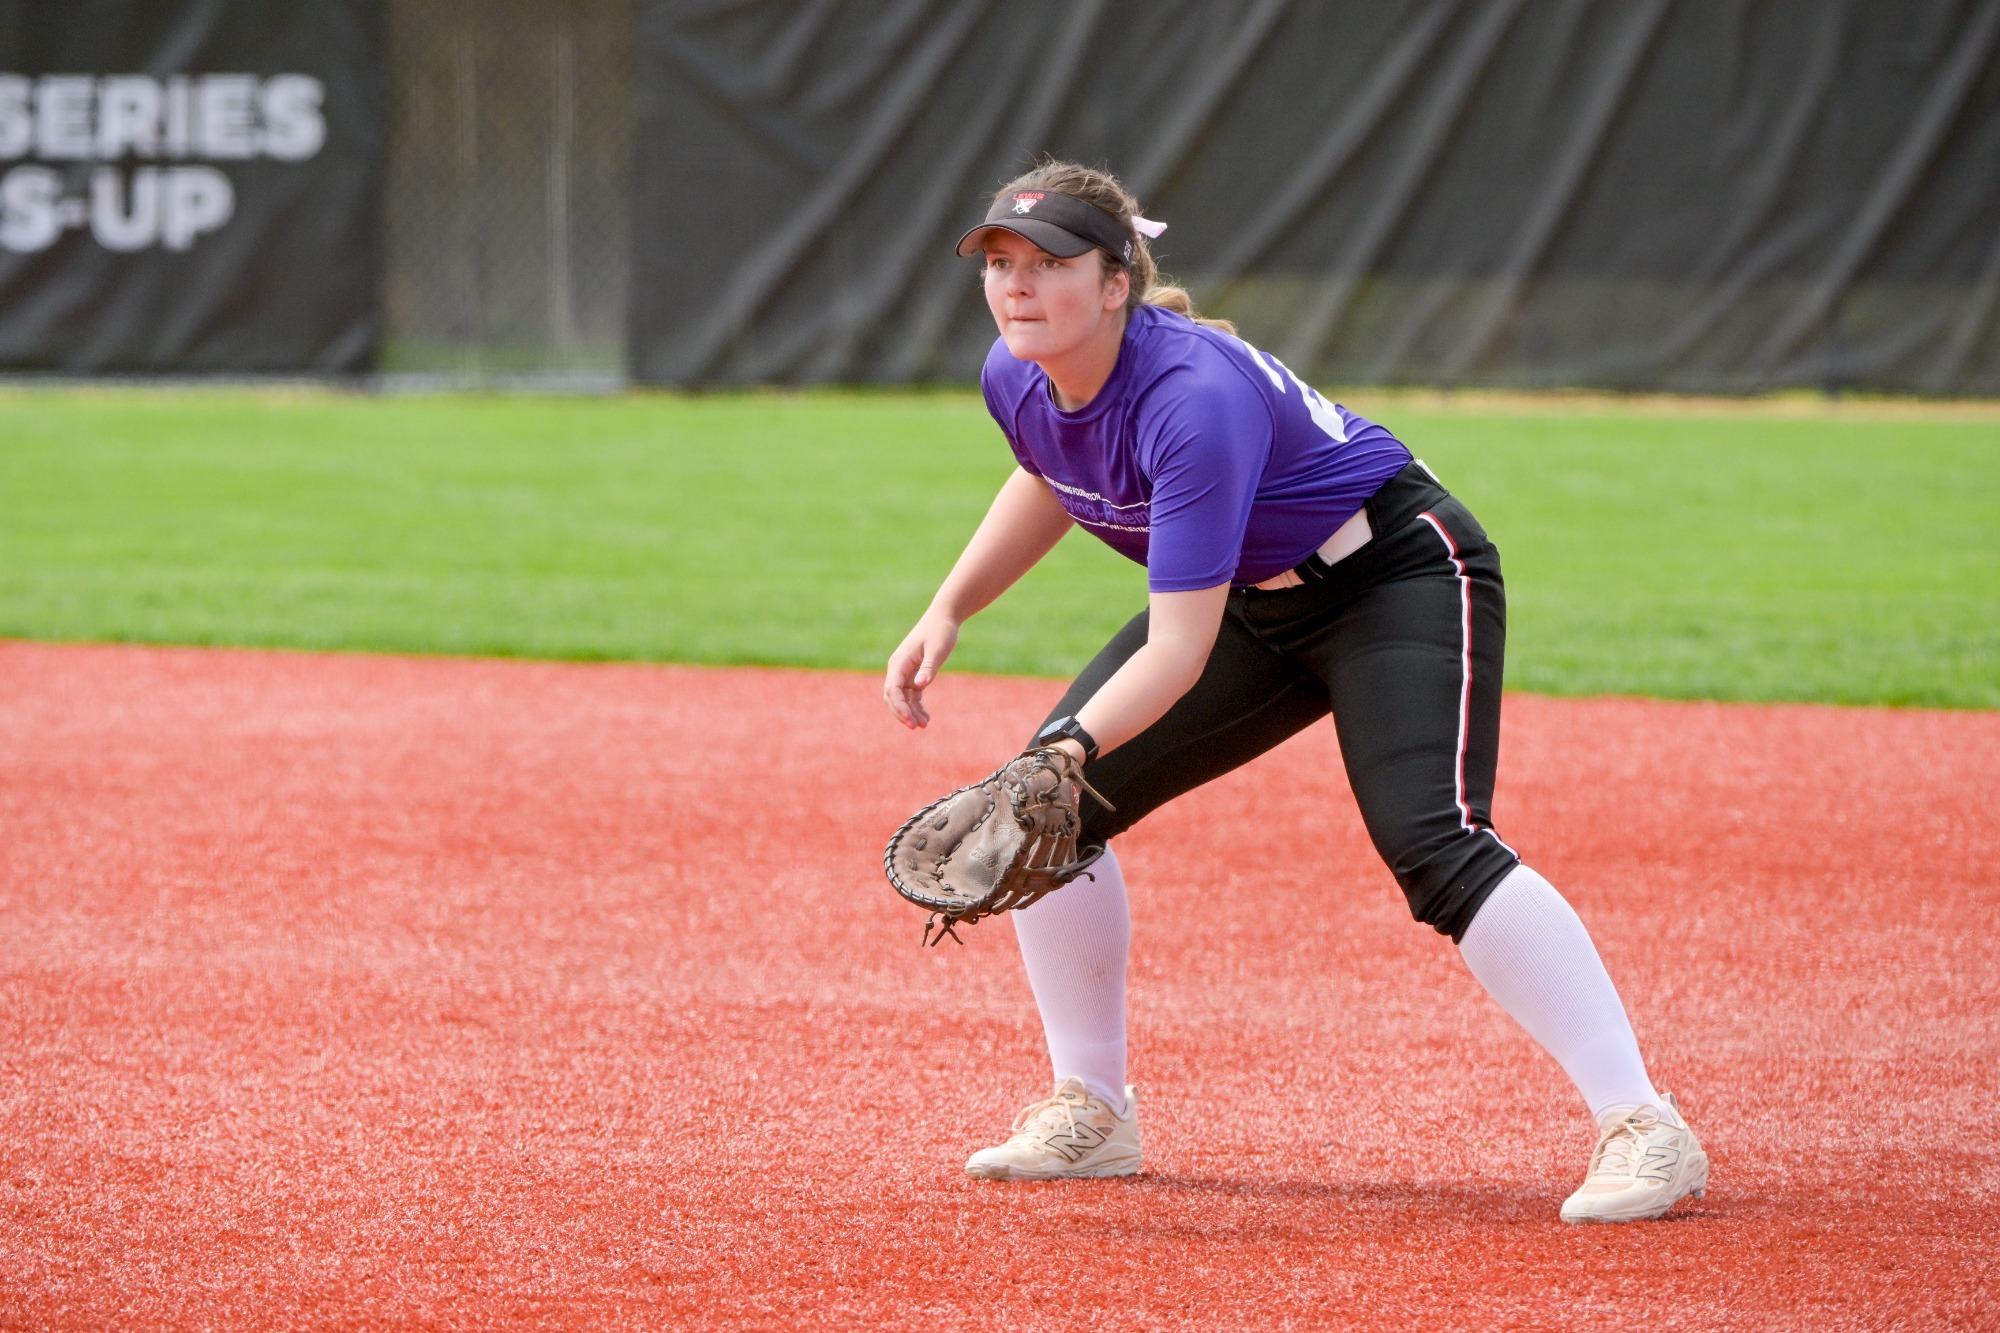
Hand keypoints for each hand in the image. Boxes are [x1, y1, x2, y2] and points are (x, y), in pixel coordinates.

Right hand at [883, 612, 958, 728]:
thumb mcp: (937, 650)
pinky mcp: (914, 675)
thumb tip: (920, 685)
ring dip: (910, 712)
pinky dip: (917, 707)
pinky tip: (926, 718)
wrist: (944, 618)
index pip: (893, 690)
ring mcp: (905, 673)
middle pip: (892, 697)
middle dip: (902, 713)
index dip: (899, 707)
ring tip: (924, 725)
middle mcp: (898, 669)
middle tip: (916, 727)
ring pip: (902, 699)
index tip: (911, 721)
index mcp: (899, 662)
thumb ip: (929, 668)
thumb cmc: (940, 631)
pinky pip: (912, 696)